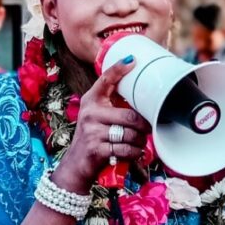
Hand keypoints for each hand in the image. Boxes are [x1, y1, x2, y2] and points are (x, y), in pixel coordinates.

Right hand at [55, 57, 150, 190]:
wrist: (76, 164)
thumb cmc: (93, 137)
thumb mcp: (96, 116)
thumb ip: (111, 105)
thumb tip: (141, 97)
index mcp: (91, 101)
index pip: (105, 80)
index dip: (119, 69)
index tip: (132, 60)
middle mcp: (89, 113)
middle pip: (129, 116)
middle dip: (144, 125)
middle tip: (148, 128)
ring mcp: (92, 131)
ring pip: (130, 134)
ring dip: (140, 141)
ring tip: (139, 142)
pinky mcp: (97, 149)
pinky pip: (126, 149)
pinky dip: (134, 152)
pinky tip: (134, 152)